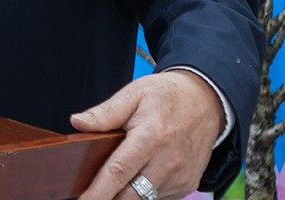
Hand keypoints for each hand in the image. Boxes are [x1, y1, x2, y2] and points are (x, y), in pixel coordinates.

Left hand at [69, 70, 222, 199]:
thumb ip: (105, 113)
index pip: (118, 172)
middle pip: (130, 195)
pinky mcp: (187, 184)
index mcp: (150, 137)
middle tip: (90, 193)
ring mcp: (180, 177)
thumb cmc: (166, 95)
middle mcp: (167, 162)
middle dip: (108, 198)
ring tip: (112, 183)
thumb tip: (77, 122)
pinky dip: (143, 194)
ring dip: (126, 195)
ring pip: (144, 199)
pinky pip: (159, 198)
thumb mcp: (133, 94)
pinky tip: (136, 178)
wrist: (206, 100)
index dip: (97, 192)